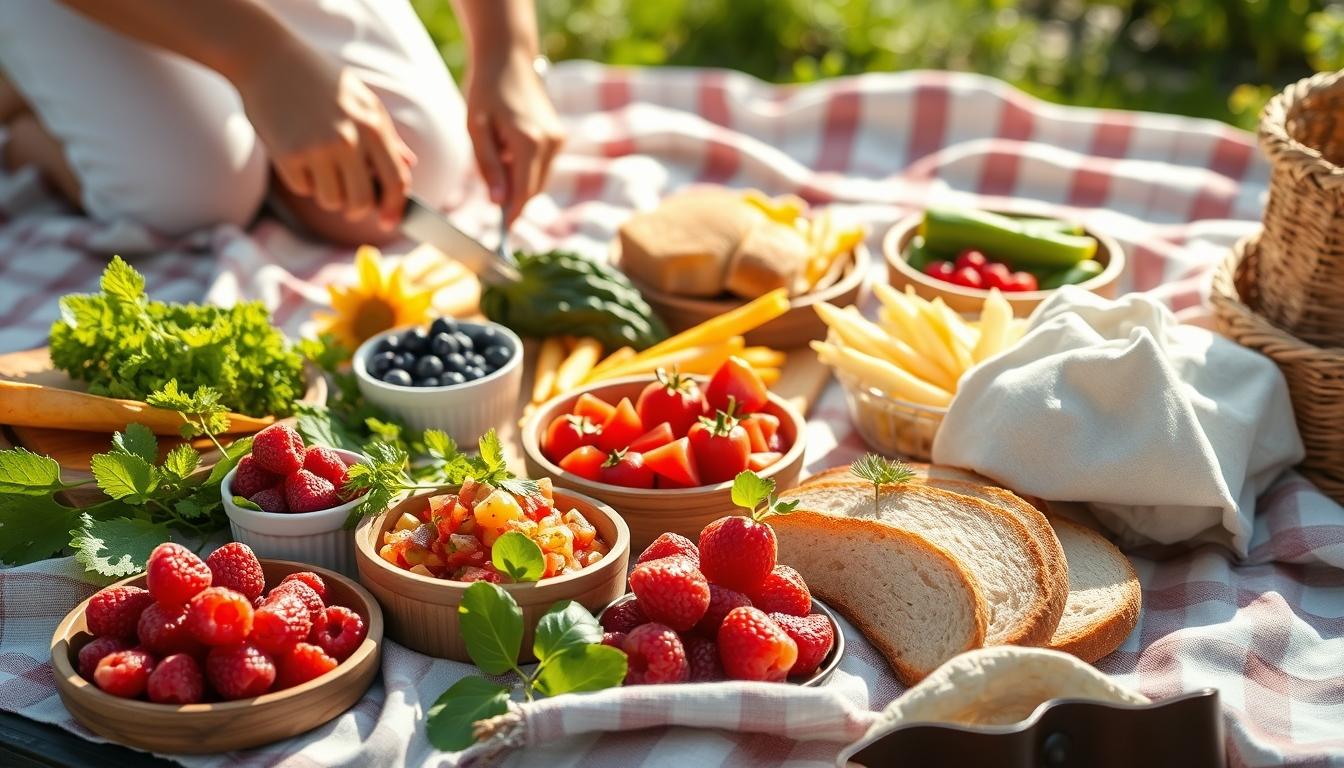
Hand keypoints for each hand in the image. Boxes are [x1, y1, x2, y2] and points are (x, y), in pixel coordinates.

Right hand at [234, 40, 413, 227]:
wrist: (267, 58)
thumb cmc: (320, 79)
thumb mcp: (362, 99)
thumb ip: (387, 135)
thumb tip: (409, 165)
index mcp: (372, 126)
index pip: (396, 181)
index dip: (396, 207)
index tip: (390, 221)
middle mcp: (347, 139)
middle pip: (362, 202)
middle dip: (358, 210)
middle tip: (350, 204)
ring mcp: (316, 148)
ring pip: (332, 201)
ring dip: (329, 195)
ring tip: (321, 170)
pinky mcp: (287, 154)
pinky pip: (304, 189)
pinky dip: (303, 181)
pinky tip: (298, 155)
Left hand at [465, 52, 563, 224]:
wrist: (508, 57)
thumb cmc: (486, 91)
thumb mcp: (477, 129)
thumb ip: (488, 167)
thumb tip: (498, 202)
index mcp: (528, 142)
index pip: (524, 192)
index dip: (513, 215)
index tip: (502, 233)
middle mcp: (550, 143)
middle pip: (534, 189)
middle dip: (514, 199)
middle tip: (492, 198)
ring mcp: (558, 139)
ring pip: (540, 179)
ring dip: (520, 181)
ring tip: (498, 159)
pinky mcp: (560, 136)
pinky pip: (543, 165)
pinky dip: (527, 169)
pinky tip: (509, 151)